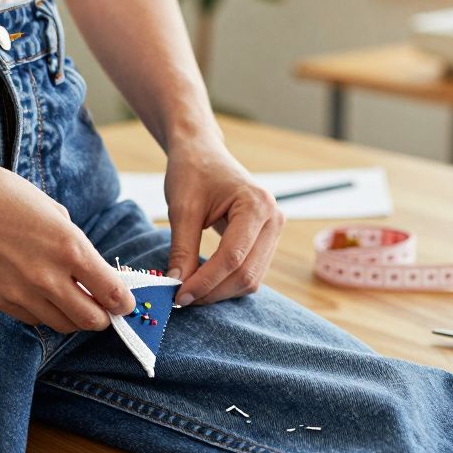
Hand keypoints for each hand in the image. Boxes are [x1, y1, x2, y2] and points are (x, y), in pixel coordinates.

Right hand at [0, 155, 135, 331]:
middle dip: (102, 316)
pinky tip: (40, 295)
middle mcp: (48, 276)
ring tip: (71, 301)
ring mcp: (21, 292)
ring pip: (62, 325)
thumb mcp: (51, 208)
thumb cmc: (1, 192)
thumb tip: (89, 266)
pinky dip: (44, 313)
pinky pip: (32, 319)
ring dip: (73, 317)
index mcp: (70, 246)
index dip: (124, 302)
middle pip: (91, 320)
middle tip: (102, 307)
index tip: (125, 302)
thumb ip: (74, 241)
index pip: (112, 293)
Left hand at [164, 140, 284, 305]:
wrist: (202, 153)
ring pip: (251, 278)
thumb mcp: (182, 209)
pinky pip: (250, 271)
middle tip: (182, 299)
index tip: (180, 296)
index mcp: (257, 205)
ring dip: (221, 291)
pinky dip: (227, 283)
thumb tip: (177, 286)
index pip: (233, 257)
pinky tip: (203, 283)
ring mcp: (274, 229)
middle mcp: (274, 218)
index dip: (205, 282)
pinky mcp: (266, 239)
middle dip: (214, 292)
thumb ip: (182, 250)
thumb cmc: (192, 172)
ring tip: (190, 292)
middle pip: (246, 273)